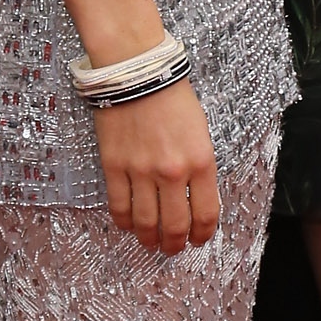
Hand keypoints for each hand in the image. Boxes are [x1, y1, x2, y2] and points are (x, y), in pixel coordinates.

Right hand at [93, 78, 220, 254]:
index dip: (202, 234)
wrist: (138, 72)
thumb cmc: (172, 97)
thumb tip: (194, 199)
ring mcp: (141, 171)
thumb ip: (198, 168)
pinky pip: (118, 206)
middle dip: (175, 244)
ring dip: (149, 239)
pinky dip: (124, 222)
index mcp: (201, 161)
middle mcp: (172, 171)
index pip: (206, 214)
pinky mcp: (114, 166)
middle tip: (173, 248)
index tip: (198, 240)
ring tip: (151, 242)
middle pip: (175, 225)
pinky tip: (129, 225)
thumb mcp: (201, 133)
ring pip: (145, 222)